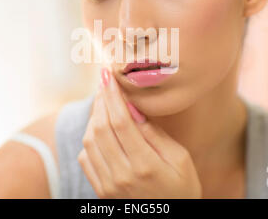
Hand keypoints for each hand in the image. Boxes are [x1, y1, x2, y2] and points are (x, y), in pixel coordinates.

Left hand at [77, 67, 202, 197]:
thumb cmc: (182, 189)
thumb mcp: (180, 160)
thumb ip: (155, 135)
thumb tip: (133, 109)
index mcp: (145, 165)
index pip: (121, 122)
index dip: (113, 96)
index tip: (108, 76)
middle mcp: (122, 175)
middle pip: (101, 128)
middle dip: (101, 100)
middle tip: (104, 83)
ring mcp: (108, 185)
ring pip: (89, 141)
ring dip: (94, 117)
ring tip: (104, 103)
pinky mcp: (101, 191)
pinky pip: (85, 158)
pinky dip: (89, 138)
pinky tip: (100, 129)